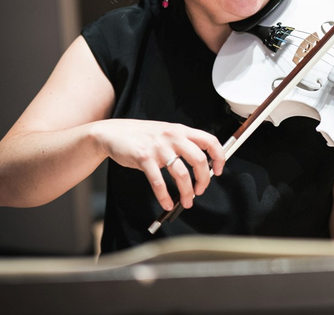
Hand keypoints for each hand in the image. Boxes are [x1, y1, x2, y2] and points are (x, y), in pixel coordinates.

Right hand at [92, 119, 224, 210]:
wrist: (114, 132)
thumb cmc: (142, 135)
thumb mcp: (167, 132)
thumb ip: (183, 143)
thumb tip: (202, 165)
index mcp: (181, 130)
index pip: (209, 141)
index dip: (218, 156)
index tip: (219, 170)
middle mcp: (172, 137)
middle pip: (199, 160)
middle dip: (203, 180)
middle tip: (201, 190)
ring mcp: (158, 147)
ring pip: (181, 173)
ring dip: (186, 192)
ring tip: (186, 201)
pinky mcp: (144, 158)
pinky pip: (158, 181)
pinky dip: (164, 196)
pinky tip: (166, 202)